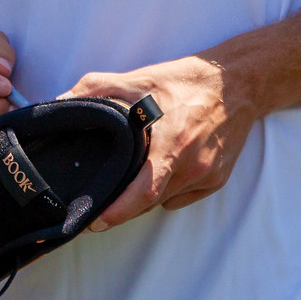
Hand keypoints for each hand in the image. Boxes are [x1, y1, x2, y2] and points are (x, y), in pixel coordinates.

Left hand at [64, 55, 256, 229]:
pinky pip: (183, 195)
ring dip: (146, 196)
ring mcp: (207, 175)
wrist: (239, 82)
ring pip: (166, 199)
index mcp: (172, 144)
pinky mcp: (218, 179)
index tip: (95, 221)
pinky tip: (164, 169)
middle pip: (150, 202)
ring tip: (132, 177)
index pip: (143, 192)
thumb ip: (97, 88)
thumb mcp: (141, 78)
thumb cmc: (189, 80)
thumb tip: (61, 101)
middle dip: (124, 207)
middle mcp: (192, 165)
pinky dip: (169, 190)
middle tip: (101, 205)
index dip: (118, 212)